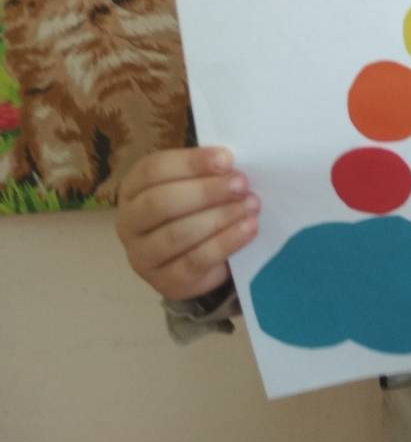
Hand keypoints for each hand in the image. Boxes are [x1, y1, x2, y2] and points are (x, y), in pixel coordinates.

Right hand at [116, 147, 259, 300]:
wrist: (197, 256)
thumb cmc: (194, 207)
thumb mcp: (194, 183)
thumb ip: (206, 171)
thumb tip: (231, 164)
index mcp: (133, 188)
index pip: (154, 170)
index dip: (191, 163)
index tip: (226, 159)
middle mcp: (129, 223)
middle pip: (162, 202)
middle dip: (206, 191)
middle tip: (241, 184)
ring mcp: (142, 257)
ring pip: (177, 234)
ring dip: (219, 217)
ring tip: (250, 205)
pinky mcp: (165, 282)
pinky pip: (195, 262)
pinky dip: (225, 242)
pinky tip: (249, 228)